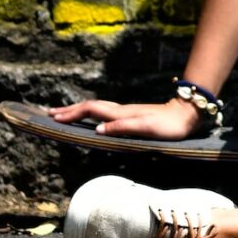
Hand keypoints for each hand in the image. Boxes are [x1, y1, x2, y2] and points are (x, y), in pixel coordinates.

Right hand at [47, 98, 202, 139]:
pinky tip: (91, 118)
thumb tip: (97, 130)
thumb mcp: (146, 128)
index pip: (91, 111)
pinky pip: (104, 112)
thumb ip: (122, 127)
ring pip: (96, 108)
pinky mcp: (131, 115)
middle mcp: (121, 110)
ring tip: (64, 114)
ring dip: (78, 110)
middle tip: (50, 114)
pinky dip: (91, 114)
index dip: (72, 113)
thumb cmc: (169, 125)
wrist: (187, 114)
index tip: (54, 117)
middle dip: (69, 110)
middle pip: (90, 107)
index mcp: (121, 113)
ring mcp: (126, 112)